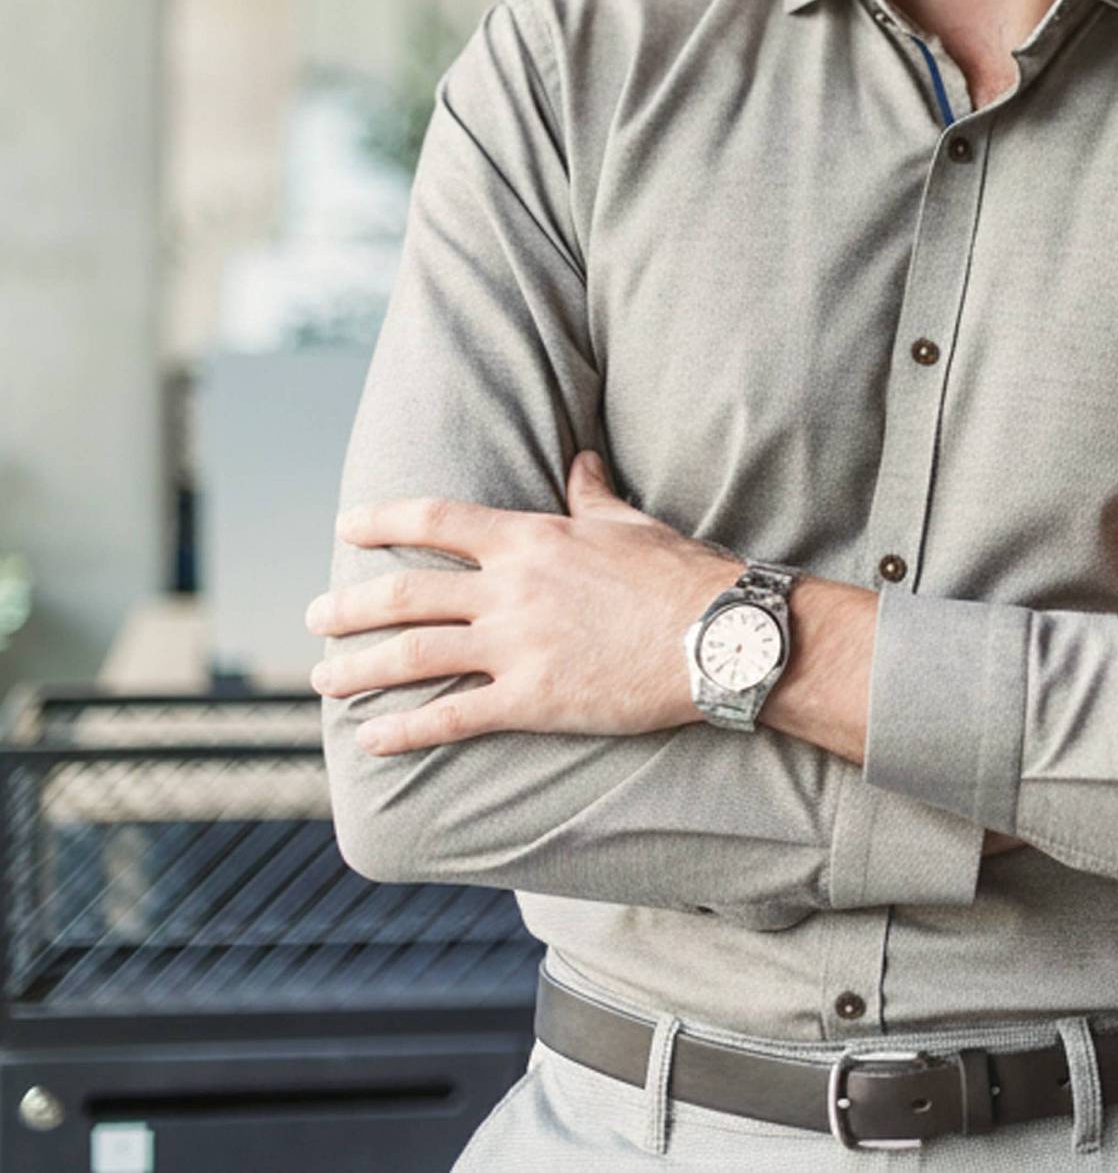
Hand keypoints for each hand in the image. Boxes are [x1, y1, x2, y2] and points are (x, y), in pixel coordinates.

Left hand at [306, 453, 741, 753]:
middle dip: (350, 607)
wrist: (718, 636)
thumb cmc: (680, 575)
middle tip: (315, 619)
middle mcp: (510, 589)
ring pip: (413, 655)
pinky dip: (406, 731)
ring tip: (323, 680)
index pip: (436, 519)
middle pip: (405, 593)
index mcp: (531, 538)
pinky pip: (452, 717)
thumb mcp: (630, 524)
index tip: (346, 527)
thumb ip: (591, 495)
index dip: (382, 520)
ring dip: (358, 668)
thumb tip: (579, 459)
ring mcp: (517, 646)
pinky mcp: (533, 701)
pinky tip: (374, 741)